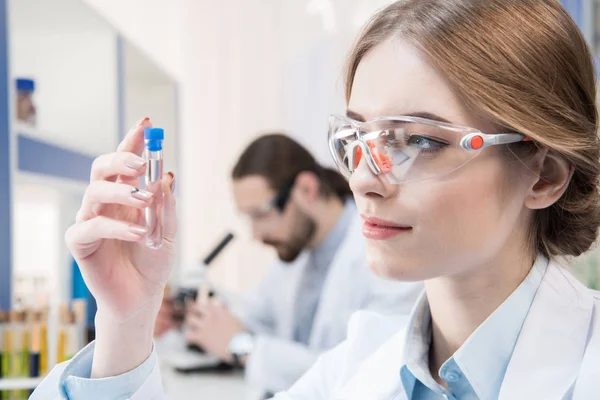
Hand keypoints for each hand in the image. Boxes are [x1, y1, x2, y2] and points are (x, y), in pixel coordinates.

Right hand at [65, 118, 176, 376]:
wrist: (142, 296)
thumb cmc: (153, 261)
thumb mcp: (168, 230)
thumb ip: (167, 204)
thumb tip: (166, 176)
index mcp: (127, 195)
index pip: (127, 161)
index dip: (134, 140)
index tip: (148, 122)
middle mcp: (106, 203)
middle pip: (102, 167)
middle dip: (121, 158)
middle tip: (143, 164)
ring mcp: (91, 220)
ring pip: (95, 191)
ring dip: (123, 192)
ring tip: (146, 201)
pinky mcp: (81, 243)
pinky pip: (92, 226)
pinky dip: (117, 227)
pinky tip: (140, 233)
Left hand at [185, 300, 245, 362]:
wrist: (239, 346)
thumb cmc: (239, 334)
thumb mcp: (234, 319)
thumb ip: (225, 312)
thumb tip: (222, 306)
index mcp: (219, 311)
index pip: (207, 303)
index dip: (203, 307)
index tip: (202, 309)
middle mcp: (210, 316)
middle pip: (196, 308)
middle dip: (193, 311)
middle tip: (193, 315)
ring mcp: (205, 326)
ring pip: (190, 320)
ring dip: (190, 324)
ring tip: (193, 327)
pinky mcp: (202, 337)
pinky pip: (188, 336)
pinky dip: (189, 337)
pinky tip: (192, 339)